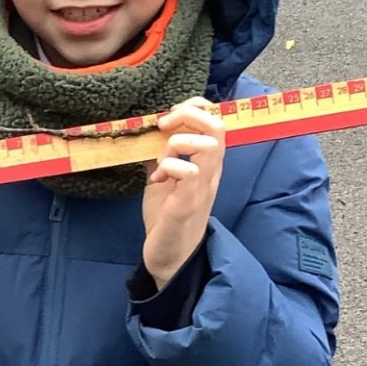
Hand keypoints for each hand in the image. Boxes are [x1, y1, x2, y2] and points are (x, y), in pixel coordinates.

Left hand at [141, 97, 225, 287]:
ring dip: (178, 142)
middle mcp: (210, 172)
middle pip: (217, 125)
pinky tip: (156, 180)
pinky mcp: (187, 203)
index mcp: (206, 164)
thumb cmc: (166, 217)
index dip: (194, 107)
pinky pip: (187, 172)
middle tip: (163, 126)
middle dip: (188, 115)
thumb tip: (148, 130)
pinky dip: (168, 166)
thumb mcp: (162, 177)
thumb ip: (160, 153)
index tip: (167, 117)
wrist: (169, 258)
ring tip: (161, 159)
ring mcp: (201, 187)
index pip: (216, 120)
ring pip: (207, 144)